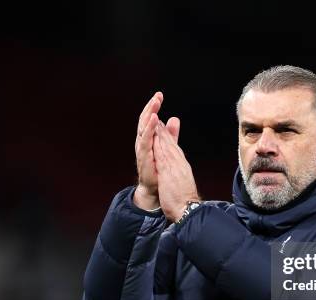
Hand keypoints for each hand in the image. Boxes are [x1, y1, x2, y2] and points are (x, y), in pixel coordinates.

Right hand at [133, 92, 179, 209]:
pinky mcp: (144, 157)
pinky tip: (154, 120)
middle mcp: (142, 141)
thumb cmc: (159, 168)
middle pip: (145, 120)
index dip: (153, 107)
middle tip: (157, 96)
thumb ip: (170, 134)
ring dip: (149, 115)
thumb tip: (173, 118)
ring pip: (144, 128)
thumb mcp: (166, 147)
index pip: (149, 119)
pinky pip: (146, 141)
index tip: (159, 95)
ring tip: (155, 104)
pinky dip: (150, 129)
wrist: (155, 189)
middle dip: (150, 107)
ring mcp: (142, 149)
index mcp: (148, 138)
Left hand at [153, 120, 199, 221]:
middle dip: (164, 131)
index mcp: (182, 166)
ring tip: (156, 122)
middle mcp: (179, 164)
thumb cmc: (185, 199)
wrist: (188, 209)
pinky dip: (159, 146)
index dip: (168, 138)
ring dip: (161, 134)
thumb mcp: (182, 182)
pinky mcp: (169, 172)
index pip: (174, 149)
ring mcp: (175, 167)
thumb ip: (178, 173)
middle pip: (171, 145)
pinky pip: (163, 156)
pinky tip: (155, 138)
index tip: (163, 128)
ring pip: (167, 147)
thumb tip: (176, 169)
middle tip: (158, 118)